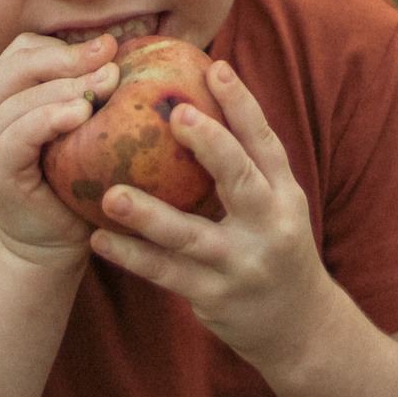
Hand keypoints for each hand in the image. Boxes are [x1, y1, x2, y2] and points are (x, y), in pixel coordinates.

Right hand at [0, 32, 119, 267]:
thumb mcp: (80, 131)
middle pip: (20, 63)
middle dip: (69, 57)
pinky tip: (82, 113)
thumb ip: (87, 93)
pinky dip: (50, 118)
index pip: (25, 50)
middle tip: (111, 57)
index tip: (111, 47)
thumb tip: (124, 52)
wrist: (52, 245)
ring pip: (21, 96)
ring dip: (68, 86)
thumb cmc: (73, 183)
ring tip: (107, 83)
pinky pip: (19, 134)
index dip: (65, 45)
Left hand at [87, 59, 335, 367]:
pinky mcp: (215, 297)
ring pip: (192, 236)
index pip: (266, 143)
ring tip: (110, 194)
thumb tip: (194, 103)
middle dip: (211, 144)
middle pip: (240, 179)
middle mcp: (269, 226)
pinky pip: (166, 274)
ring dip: (150, 215)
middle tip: (173, 113)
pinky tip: (99, 238)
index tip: (217, 67)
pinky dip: (132, 256)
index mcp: (285, 195)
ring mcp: (242, 264)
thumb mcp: (275, 207)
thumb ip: (245, 166)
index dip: (243, 105)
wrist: (298, 328)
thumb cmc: (271, 249)